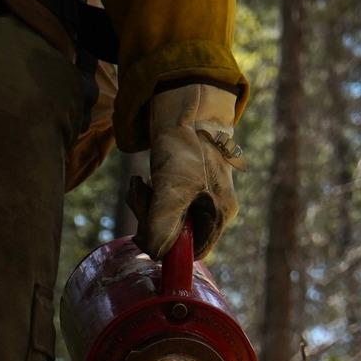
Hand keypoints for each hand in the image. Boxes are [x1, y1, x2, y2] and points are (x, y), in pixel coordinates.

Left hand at [138, 83, 241, 260]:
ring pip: (167, 221)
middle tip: (140, 194)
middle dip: (152, 220)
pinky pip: (162, 205)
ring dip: (145, 207)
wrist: (185, 107)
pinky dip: (148, 196)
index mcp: (221, 214)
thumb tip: (155, 252)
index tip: (145, 230)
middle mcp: (215, 210)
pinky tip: (142, 182)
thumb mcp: (171, 184)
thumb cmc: (184, 144)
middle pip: (178, 236)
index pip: (193, 251)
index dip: (167, 246)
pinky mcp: (186, 189)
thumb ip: (163, 220)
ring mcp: (201, 199)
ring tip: (139, 185)